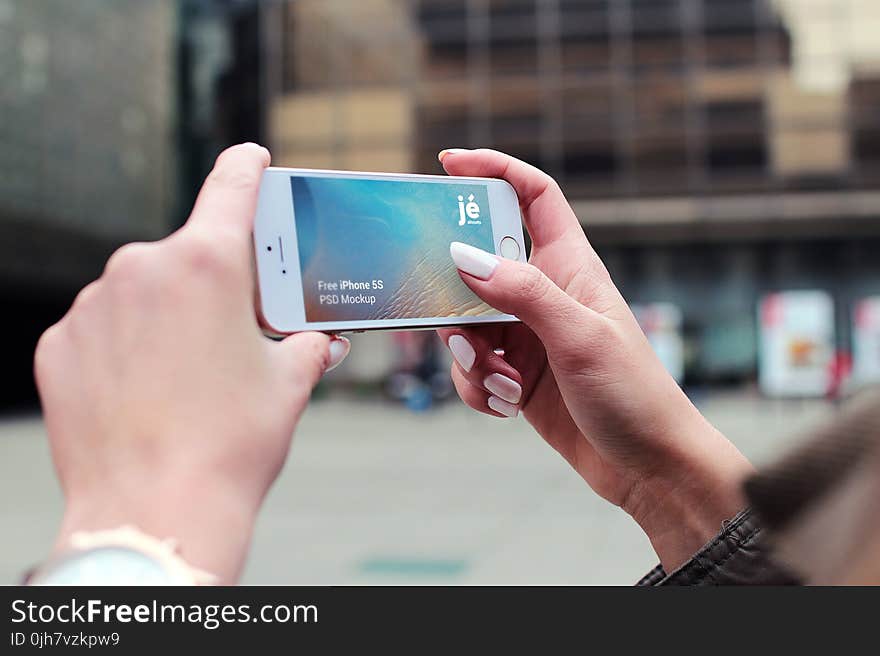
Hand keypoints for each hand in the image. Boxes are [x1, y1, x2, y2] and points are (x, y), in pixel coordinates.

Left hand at [34, 143, 349, 582]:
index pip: (231, 186)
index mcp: (208, 264)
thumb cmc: (232, 443)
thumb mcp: (290, 382)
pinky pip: (103, 326)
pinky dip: (127, 345)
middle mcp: (142, 268)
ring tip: (189, 377)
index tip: (251, 159)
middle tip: (236, 330)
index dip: (247, 168)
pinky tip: (147, 391)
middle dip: (216, 283)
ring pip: (143, 290)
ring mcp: (93, 305)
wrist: (156, 512)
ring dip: (169, 316)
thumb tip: (320, 337)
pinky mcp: (60, 343)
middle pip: (190, 253)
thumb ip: (307, 342)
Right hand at [437, 148, 752, 569]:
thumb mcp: (579, 338)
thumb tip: (464, 257)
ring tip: (502, 384)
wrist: (649, 467)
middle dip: (455, 297)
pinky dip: (477, 387)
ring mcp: (529, 335)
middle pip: (479, 266)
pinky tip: (506, 406)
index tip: (447, 162)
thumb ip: (523, 293)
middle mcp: (545, 293)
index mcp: (570, 266)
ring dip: (469, 357)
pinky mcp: (517, 374)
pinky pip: (473, 368)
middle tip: (455, 326)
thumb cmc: (634, 394)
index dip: (494, 169)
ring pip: (467, 324)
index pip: (533, 196)